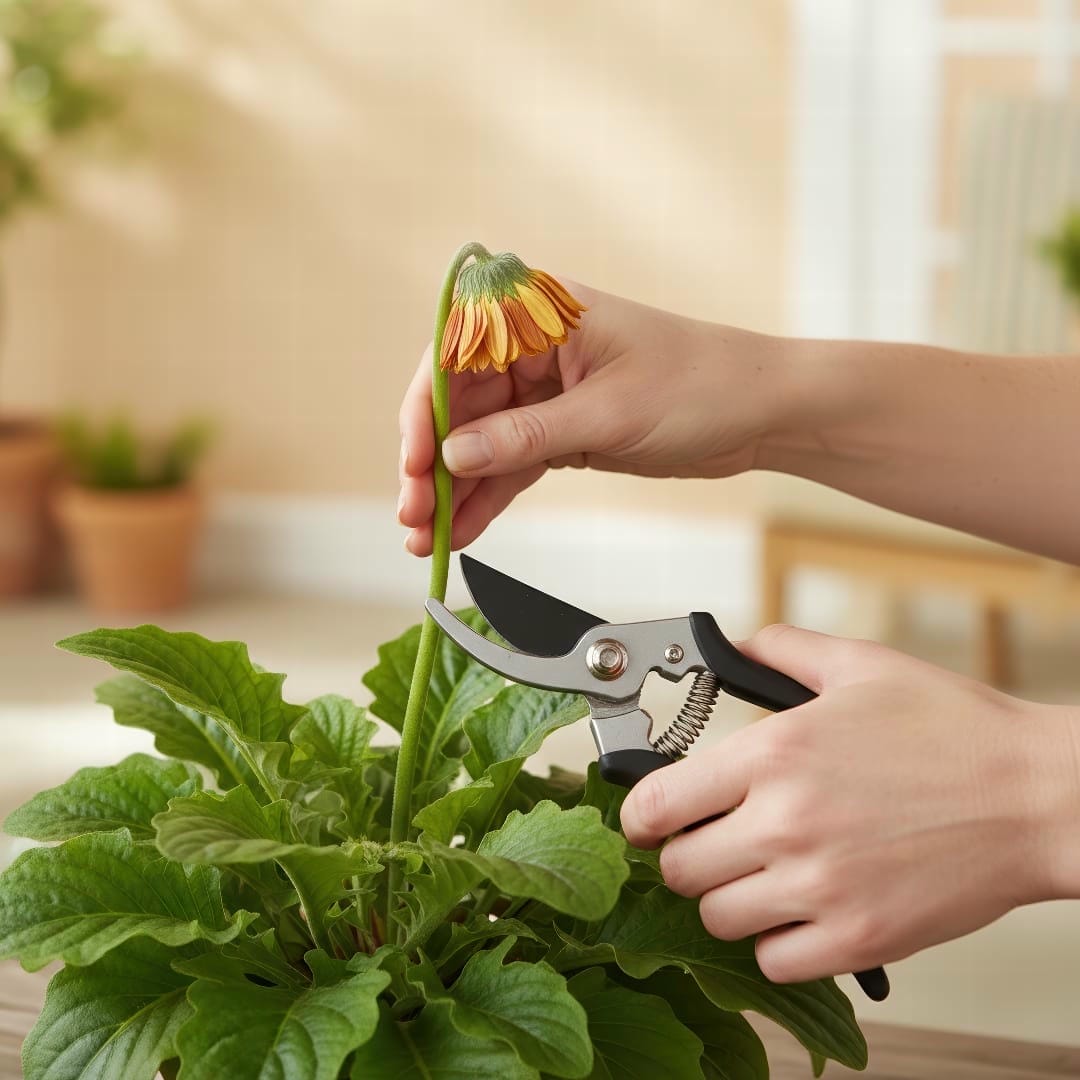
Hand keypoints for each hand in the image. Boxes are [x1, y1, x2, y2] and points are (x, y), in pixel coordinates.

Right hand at [398, 282, 790, 553]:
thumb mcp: (608, 413)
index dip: (424, 410)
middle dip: (432, 464)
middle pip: (457, 405)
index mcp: (539, 313)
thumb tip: (452, 456)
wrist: (759, 412)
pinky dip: (487, 498)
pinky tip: (462, 531)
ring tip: (427, 539)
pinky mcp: (560, 429)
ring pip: (479, 442)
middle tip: (415, 516)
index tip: (415, 463)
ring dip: (453, 490)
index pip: (455, 354)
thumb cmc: (699, 384)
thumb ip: (526, 436)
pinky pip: (509, 464)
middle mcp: (532, 347)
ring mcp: (544, 391)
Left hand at [620, 624, 1079, 983]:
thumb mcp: (860, 666)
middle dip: (686, 856)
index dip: (639, 816)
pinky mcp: (858, 938)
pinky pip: (773, 962)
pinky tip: (799, 912)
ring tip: (759, 878)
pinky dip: (775, 943)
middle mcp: (784, 822)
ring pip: (716, 918)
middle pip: (678, 868)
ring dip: (728, 901)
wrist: (1038, 796)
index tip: (646, 820)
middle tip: (712, 845)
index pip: (657, 803)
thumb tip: (734, 644)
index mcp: (773, 752)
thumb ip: (781, 651)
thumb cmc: (954, 730)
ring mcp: (819, 886)